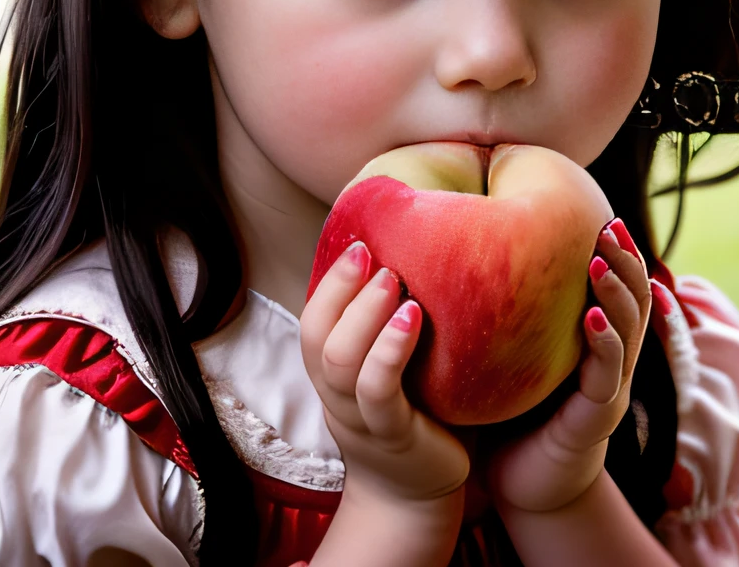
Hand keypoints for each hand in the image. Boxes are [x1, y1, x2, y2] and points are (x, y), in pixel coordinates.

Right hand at [300, 242, 469, 505]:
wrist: (417, 497)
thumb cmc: (418, 420)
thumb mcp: (397, 372)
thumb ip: (396, 330)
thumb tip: (425, 263)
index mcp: (334, 378)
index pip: (313, 323)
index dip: (330, 283)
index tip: (359, 242)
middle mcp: (337, 397)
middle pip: (315, 336)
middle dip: (340, 287)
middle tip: (373, 252)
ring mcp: (361, 419)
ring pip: (339, 361)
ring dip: (364, 313)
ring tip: (394, 279)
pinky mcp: (393, 435)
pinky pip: (378, 391)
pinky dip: (390, 350)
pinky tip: (412, 318)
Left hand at [487, 218, 654, 515]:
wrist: (525, 488)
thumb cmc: (514, 420)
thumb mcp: (517, 359)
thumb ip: (513, 320)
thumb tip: (472, 263)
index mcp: (598, 343)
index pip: (621, 288)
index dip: (620, 253)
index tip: (603, 217)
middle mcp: (614, 359)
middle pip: (636, 298)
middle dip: (624, 260)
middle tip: (606, 226)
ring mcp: (612, 387)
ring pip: (630, 329)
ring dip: (616, 292)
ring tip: (598, 261)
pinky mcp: (599, 415)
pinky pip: (609, 372)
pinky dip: (604, 341)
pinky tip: (589, 318)